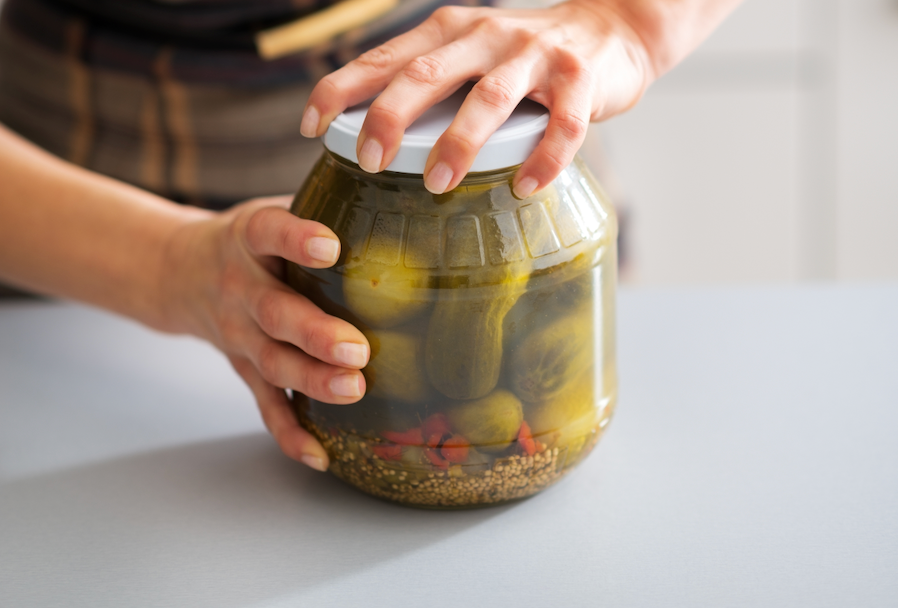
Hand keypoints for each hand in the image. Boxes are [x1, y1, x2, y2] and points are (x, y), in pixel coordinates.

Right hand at [162, 196, 369, 471]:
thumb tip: (405, 192)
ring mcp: (239, 334)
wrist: (179, 272)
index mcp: (249, 239)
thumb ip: (321, 204)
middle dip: (315, 334)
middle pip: (275, 313)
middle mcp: (240, 288)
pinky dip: (289, 433)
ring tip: (354, 390)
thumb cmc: (250, 240)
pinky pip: (264, 405)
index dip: (297, 239)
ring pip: (272, 363)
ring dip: (311, 381)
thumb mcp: (269, 210)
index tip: (331, 247)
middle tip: (358, 349)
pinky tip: (320, 454)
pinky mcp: (242, 368)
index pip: (270, 233)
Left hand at [300, 0, 652, 197]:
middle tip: (368, 161)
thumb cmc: (522, 58)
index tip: (309, 126)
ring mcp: (533, 56)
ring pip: (488, 99)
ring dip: (459, 142)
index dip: (341, 89)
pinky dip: (544, 159)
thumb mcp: (468, 54)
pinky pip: (562, 125)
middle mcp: (485, 35)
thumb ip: (429, 82)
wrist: (609, 30)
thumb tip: (369, 134)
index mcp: (449, 31)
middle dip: (390, 118)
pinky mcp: (579, 80)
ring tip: (437, 183)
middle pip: (426, 75)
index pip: (383, 58)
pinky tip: (525, 187)